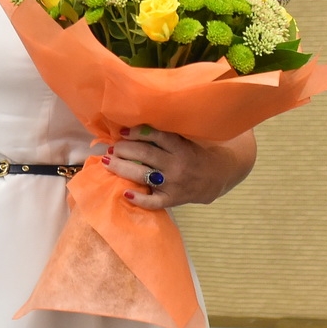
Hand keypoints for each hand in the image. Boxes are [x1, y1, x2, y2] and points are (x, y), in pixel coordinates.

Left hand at [106, 125, 255, 210]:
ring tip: (107, 162)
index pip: (156, 136)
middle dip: (123, 150)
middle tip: (111, 148)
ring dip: (122, 168)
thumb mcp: (185, 138)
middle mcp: (176, 164)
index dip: (136, 132)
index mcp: (180, 146)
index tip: (122, 132)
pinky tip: (125, 193)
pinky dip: (139, 198)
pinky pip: (154, 201)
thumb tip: (134, 126)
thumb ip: (164, 135)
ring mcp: (174, 183)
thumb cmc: (196, 152)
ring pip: (143, 175)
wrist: (219, 175)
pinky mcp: (173, 199)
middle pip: (145, 154)